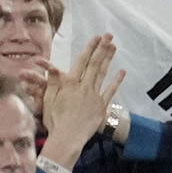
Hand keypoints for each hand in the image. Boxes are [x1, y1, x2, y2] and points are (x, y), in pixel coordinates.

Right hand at [35, 33, 122, 165]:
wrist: (68, 137)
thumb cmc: (55, 119)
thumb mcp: (49, 99)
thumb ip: (53, 82)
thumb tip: (54, 67)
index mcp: (70, 83)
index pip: (81, 61)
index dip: (90, 48)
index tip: (96, 37)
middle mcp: (84, 86)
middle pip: (94, 64)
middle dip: (102, 48)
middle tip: (109, 36)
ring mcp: (95, 96)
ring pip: (103, 74)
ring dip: (108, 59)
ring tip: (114, 47)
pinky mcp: (102, 106)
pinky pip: (111, 91)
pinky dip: (117, 81)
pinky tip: (122, 72)